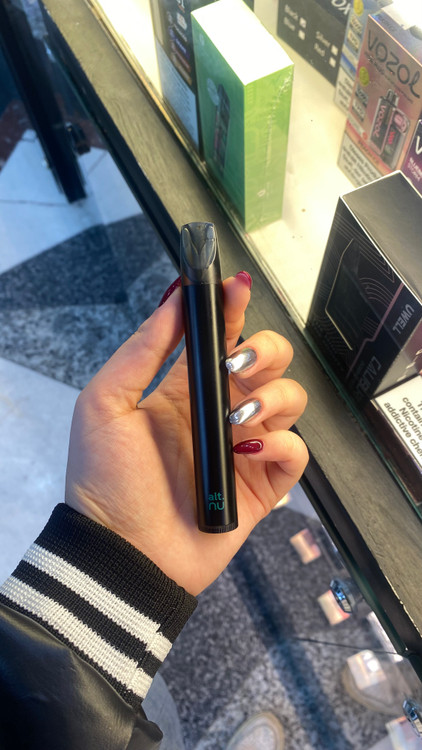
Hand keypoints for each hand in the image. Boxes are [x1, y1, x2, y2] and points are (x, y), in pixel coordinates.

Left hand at [65, 273, 307, 594]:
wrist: (122, 553)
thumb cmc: (105, 479)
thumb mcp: (105, 404)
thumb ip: (142, 350)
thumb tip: (173, 300)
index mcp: (181, 391)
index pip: (217, 340)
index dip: (231, 310)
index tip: (237, 288)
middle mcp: (218, 412)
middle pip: (266, 363)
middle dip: (265, 350)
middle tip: (241, 365)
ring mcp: (242, 447)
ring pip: (290, 400)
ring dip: (274, 397)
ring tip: (239, 417)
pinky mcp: (262, 485)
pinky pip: (295, 452)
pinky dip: (283, 444)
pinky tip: (250, 450)